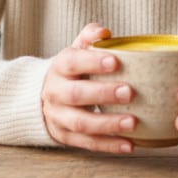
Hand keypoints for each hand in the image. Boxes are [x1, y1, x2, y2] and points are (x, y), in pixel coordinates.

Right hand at [41, 23, 136, 152]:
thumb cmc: (73, 70)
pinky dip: (109, 145)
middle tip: (129, 92)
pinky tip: (130, 144)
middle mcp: (55, 92)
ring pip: (81, 123)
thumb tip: (104, 32)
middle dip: (103, 94)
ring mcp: (58, 117)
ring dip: (107, 124)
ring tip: (133, 122)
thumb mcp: (76, 51)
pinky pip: (87, 143)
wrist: (44, 96)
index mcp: (60, 67)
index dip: (92, 62)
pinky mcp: (65, 136)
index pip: (72, 62)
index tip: (116, 62)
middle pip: (76, 95)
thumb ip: (89, 38)